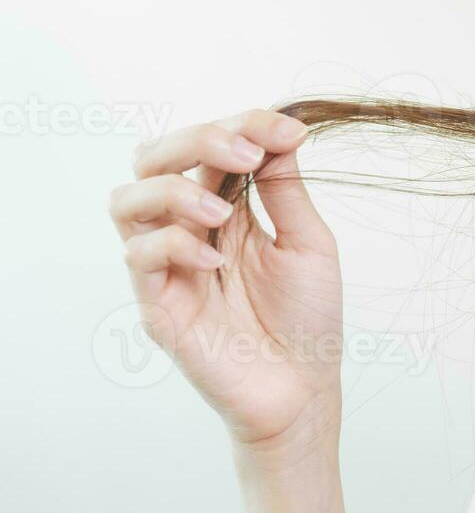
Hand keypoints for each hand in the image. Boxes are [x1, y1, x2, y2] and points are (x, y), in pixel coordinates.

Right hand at [107, 108, 343, 450]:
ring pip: (127, 199)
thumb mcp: (309, 242)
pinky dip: (175, 244)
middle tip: (246, 152)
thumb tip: (281, 132)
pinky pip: (139, 256)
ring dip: (175, 189)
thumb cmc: (307, 317)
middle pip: (154, 157)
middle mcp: (189, 226)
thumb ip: (286, 190)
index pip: (213, 144)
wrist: (303, 388)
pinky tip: (216, 261)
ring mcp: (167, 264)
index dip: (246, 124)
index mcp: (228, 205)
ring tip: (222, 211)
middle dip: (196, 138)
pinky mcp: (157, 303)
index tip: (292, 131)